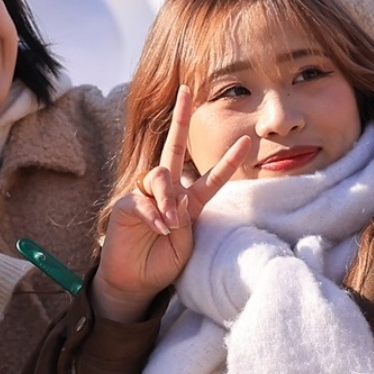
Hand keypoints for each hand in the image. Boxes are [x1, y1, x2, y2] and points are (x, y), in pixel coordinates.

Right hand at [93, 84, 252, 321]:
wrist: (136, 281)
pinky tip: (161, 228)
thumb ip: (185, 218)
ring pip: (161, 176)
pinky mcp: (126, 205)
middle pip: (174, 147)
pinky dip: (155, 215)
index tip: (246, 141)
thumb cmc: (162, 262)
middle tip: (187, 92)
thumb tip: (177, 204)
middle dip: (180, 118)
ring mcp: (145, 195)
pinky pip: (144, 201)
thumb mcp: (185, 243)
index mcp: (188, 200)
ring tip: (172, 224)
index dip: (228, 160)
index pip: (212, 177)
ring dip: (169, 199)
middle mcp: (167, 191)